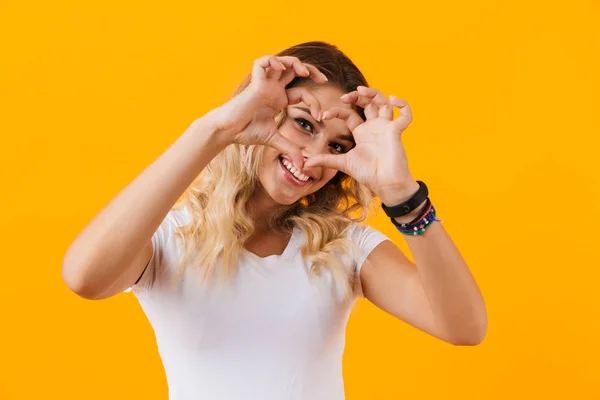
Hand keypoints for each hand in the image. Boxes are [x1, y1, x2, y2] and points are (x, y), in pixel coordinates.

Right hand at [211, 55, 327, 169]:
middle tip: (323, 80)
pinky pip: (262, 62)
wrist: (228, 132)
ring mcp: (264, 84)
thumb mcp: (275, 140)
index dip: (314, 102)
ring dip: (295, 63)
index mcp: (279, 99)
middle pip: (294, 70)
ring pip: (281, 62)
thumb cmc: (246, 132)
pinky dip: (273, 61)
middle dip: (311, 70)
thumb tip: (302, 166)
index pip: (302, 93)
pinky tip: (280, 69)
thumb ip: (290, 149)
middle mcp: (273, 89)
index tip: (320, 116)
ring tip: (304, 72)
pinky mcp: (254, 82)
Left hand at [303, 86, 416, 201]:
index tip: (323, 115)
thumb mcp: (343, 164)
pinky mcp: (396, 131)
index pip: (349, 114)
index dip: (336, 111)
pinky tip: (394, 99)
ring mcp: (386, 128)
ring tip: (363, 90)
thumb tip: (304, 164)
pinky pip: (406, 116)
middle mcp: (373, 127)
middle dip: (357, 96)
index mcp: (361, 132)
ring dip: (375, 94)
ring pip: (384, 103)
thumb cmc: (368, 174)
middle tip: (345, 96)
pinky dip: (404, 106)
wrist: (385, 184)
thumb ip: (326, 160)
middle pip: (368, 103)